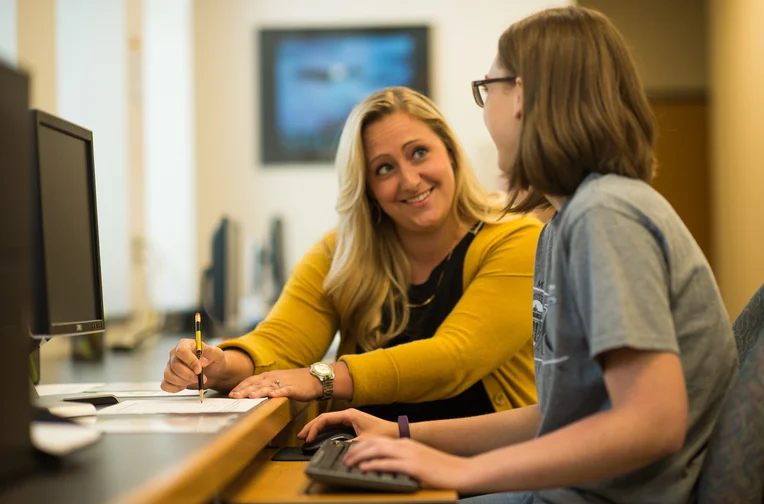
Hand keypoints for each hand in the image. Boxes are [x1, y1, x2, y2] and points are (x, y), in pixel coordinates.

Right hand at [161, 338, 225, 391]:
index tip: (199, 370)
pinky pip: (165, 385)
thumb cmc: (213, 360)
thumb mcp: (217, 354)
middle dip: (189, 375)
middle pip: (175, 365)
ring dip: (183, 382)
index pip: (182, 351)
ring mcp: (170, 366)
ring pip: (169, 375)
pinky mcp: (169, 377)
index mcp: (186, 344)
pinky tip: (184, 386)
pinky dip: (174, 388)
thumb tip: (202, 360)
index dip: (190, 362)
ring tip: (195, 381)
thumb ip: (211, 353)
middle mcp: (175, 354)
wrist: (213, 371)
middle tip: (201, 378)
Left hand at [229, 368, 322, 400]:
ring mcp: (283, 382)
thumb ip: (265, 386)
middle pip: (257, 384)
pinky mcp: (293, 388)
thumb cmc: (295, 382)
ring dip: (259, 391)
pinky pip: (284, 390)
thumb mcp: (277, 381)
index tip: (231, 394)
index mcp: (268, 376)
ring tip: (250, 396)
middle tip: (234, 396)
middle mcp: (274, 378)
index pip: (251, 380)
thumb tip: (250, 393)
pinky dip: (278, 393)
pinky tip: (272, 396)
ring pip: (268, 387)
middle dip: (245, 390)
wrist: (314, 379)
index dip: (241, 387)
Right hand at [298, 409, 397, 442]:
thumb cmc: (383, 433)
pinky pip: (333, 425)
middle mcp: (348, 414)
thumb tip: (334, 448)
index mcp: (349, 415)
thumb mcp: (364, 441)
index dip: (314, 428)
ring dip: (316, 428)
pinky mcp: (351, 423)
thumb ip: (348, 444)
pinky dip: (324, 430)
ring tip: (306, 436)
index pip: (325, 418)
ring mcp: (349, 418)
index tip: (307, 438)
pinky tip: (319, 436)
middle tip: (300, 436)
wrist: (395, 431)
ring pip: (327, 421)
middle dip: (311, 426)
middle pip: (324, 418)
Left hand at [343, 437, 471, 489]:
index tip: (349, 453)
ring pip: (377, 451)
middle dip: (355, 450)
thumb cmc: (441, 470)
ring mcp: (409, 455)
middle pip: (373, 443)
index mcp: (405, 444)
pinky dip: (373, 465)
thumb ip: (402, 462)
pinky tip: (363, 468)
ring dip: (359, 457)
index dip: (361, 446)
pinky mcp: (413, 466)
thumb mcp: (418, 462)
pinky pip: (388, 463)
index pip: (377, 441)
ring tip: (347, 464)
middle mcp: (405, 446)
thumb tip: (385, 468)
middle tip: (343, 459)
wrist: (461, 472)